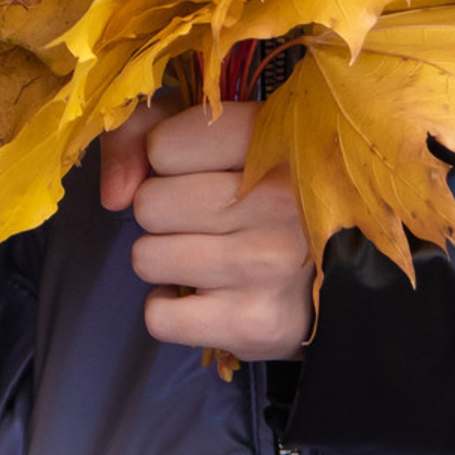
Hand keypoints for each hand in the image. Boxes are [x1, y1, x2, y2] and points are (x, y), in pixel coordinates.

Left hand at [99, 99, 313, 362]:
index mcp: (274, 137)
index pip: (161, 146)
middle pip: (148, 204)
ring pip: (147, 258)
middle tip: (207, 217)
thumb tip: (113, 194)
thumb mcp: (216, 133)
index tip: (202, 168)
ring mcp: (269, 264)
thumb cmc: (262, 187)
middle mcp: (279, 199)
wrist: (341, 271)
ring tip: (208, 253)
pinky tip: (205, 293)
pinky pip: (159, 316)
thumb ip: (142, 130)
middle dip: (163, 211)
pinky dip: (170, 308)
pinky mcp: (256, 324)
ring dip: (165, 258)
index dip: (165, 157)